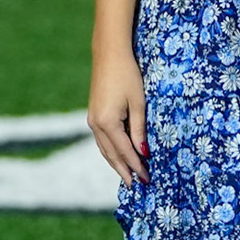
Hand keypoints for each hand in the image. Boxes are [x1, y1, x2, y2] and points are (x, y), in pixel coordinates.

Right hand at [88, 49, 148, 185]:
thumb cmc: (128, 75)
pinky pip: (102, 140)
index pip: (125, 152)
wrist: (109, 54)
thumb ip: (139, 130)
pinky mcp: (93, 115)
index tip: (147, 178)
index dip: (136, 166)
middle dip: (125, 170)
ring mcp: (92, 120)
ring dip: (116, 163)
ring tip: (128, 176)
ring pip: (105, 149)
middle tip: (137, 185)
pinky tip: (118, 156)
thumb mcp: (139, 103)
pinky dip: (111, 151)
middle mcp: (96, 124)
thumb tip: (143, 153)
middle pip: (112, 155)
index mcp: (108, 123)